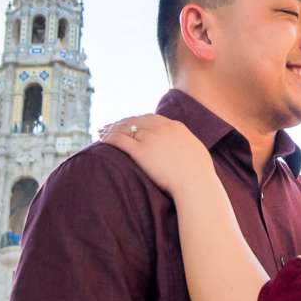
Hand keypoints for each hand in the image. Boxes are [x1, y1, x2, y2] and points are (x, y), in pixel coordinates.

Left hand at [96, 114, 211, 199]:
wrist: (195, 182)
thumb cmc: (199, 174)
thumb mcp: (196, 152)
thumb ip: (187, 146)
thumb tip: (187, 149)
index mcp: (175, 126)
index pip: (151, 118)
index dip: (138, 120)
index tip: (131, 123)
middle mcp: (161, 128)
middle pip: (136, 120)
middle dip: (122, 122)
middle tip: (111, 125)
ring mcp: (150, 138)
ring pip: (125, 128)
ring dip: (111, 128)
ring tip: (101, 131)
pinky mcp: (140, 150)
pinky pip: (119, 140)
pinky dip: (108, 138)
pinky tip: (100, 140)